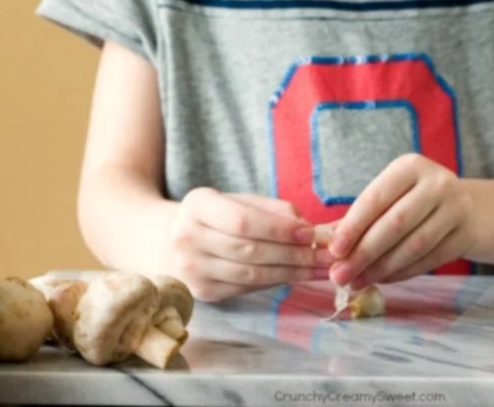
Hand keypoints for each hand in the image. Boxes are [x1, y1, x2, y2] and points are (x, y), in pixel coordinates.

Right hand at [165, 188, 333, 301]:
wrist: (167, 241)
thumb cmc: (214, 217)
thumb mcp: (237, 200)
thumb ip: (271, 210)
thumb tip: (309, 228)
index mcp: (197, 206)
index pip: (242, 221)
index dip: (279, 229)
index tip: (311, 233)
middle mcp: (187, 239)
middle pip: (250, 251)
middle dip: (294, 255)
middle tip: (326, 256)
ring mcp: (191, 270)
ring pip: (251, 275)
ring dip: (292, 273)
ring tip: (321, 269)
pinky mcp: (201, 293)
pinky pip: (246, 289)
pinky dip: (276, 282)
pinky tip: (297, 277)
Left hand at [328, 154, 476, 288]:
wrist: (470, 208)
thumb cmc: (415, 201)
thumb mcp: (389, 197)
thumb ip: (359, 217)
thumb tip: (324, 242)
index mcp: (410, 166)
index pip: (376, 198)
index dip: (353, 227)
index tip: (334, 251)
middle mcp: (437, 182)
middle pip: (395, 224)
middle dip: (364, 253)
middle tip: (340, 275)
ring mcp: (457, 207)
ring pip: (414, 245)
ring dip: (381, 268)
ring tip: (357, 282)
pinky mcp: (467, 233)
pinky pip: (430, 259)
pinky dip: (403, 273)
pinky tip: (383, 279)